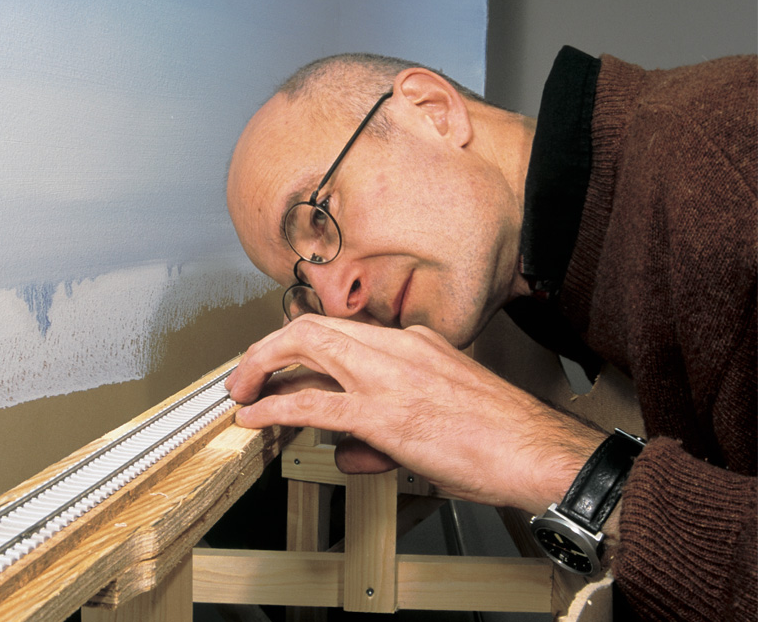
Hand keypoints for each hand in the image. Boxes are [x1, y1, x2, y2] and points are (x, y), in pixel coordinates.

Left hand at [226, 315, 605, 513]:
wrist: (537, 451)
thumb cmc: (501, 437)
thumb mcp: (438, 417)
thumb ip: (384, 428)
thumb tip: (347, 450)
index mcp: (415, 342)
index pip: (345, 334)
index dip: (305, 349)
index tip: (286, 365)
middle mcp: (398, 347)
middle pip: (315, 327)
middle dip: (270, 347)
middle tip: (248, 373)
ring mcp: (388, 375)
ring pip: (306, 347)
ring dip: (262, 367)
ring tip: (241, 391)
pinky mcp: (382, 412)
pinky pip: (311, 401)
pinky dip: (275, 407)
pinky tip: (256, 419)